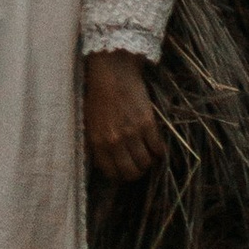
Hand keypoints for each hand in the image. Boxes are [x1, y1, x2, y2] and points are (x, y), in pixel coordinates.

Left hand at [83, 50, 166, 185]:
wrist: (112, 72)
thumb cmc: (98, 95)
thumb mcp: (89, 122)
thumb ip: (96, 144)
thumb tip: (103, 162)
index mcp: (97, 142)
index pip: (111, 173)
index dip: (120, 176)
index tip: (124, 171)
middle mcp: (114, 141)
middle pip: (131, 172)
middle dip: (136, 173)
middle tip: (139, 167)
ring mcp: (132, 133)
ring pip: (145, 162)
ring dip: (148, 163)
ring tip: (148, 156)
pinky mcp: (147, 123)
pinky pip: (157, 148)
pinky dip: (159, 151)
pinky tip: (156, 147)